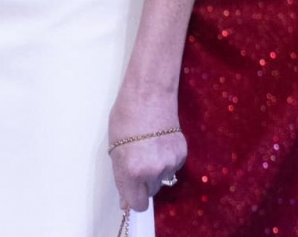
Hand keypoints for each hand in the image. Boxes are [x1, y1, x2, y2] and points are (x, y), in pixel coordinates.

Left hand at [108, 95, 185, 212]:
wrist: (148, 95)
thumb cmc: (125, 117)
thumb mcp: (115, 148)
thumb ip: (122, 176)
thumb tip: (126, 201)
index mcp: (132, 170)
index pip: (137, 203)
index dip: (133, 198)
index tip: (131, 192)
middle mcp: (153, 171)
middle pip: (150, 192)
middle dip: (143, 182)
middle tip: (137, 161)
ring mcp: (170, 163)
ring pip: (161, 180)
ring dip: (155, 171)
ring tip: (147, 148)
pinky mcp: (182, 155)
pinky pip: (172, 167)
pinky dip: (165, 160)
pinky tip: (159, 143)